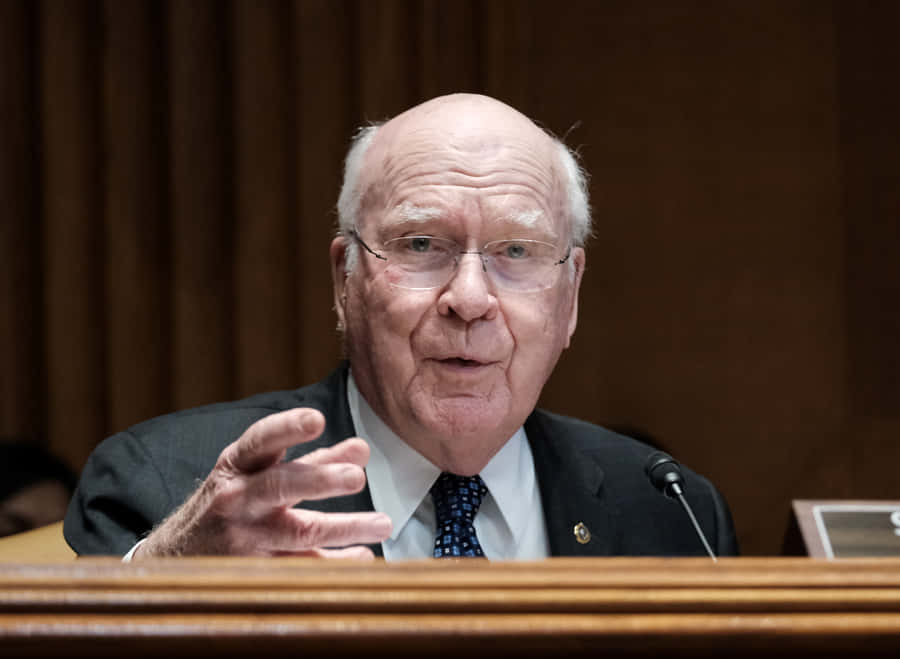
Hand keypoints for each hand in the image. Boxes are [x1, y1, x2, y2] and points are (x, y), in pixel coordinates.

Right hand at [133, 408, 391, 557]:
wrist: (175, 556)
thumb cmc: (231, 502)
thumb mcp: (256, 472)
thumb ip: (311, 461)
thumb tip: (361, 449)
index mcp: (237, 465)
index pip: (262, 440)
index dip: (289, 427)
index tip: (317, 418)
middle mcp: (237, 499)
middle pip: (281, 487)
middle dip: (321, 480)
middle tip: (358, 477)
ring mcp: (245, 538)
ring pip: (300, 533)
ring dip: (346, 527)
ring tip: (385, 524)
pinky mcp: (254, 572)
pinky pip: (303, 569)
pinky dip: (337, 563)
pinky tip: (364, 556)